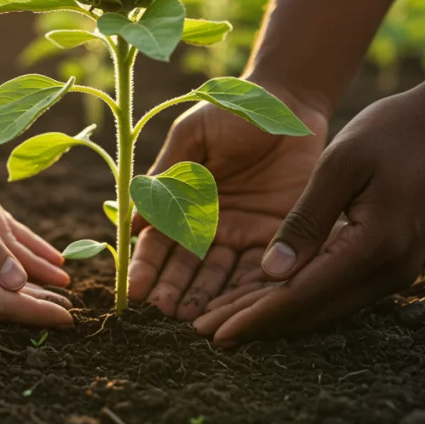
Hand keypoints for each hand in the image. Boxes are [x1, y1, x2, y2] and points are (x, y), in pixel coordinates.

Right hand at [128, 79, 328, 320]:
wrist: (289, 101)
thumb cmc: (232, 110)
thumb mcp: (193, 135)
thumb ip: (168, 174)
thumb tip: (135, 221)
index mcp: (184, 202)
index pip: (158, 242)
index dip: (146, 267)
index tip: (136, 291)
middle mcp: (211, 226)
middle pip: (187, 268)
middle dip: (174, 292)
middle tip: (165, 314)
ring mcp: (243, 234)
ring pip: (220, 278)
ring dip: (207, 301)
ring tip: (196, 322)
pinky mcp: (278, 237)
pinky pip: (260, 271)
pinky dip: (247, 293)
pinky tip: (235, 312)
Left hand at [193, 82, 424, 343]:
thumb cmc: (396, 131)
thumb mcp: (340, 165)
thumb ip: (305, 220)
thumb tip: (270, 273)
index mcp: (374, 247)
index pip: (301, 295)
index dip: (253, 316)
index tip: (211, 332)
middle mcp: (389, 272)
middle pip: (312, 312)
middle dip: (258, 324)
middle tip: (205, 332)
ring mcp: (397, 271)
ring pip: (326, 306)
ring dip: (277, 315)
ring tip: (228, 319)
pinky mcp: (395, 261)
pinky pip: (340, 290)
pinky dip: (302, 296)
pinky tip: (270, 295)